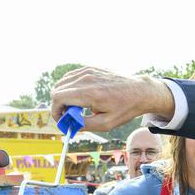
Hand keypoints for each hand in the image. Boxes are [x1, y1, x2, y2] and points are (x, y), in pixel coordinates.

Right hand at [51, 68, 174, 131]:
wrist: (139, 92)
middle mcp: (86, 79)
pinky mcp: (89, 68)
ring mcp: (87, 71)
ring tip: (75, 108)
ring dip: (63, 96)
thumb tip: (69, 125)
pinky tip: (80, 98)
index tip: (62, 120)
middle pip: (57, 90)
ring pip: (62, 83)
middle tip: (69, 116)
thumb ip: (84, 125)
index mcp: (90, 93)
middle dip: (58, 105)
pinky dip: (69, 88)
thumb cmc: (124, 109)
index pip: (58, 98)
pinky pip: (70, 77)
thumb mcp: (106, 124)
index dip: (56, 111)